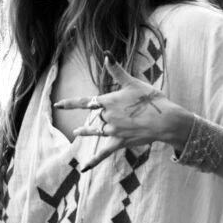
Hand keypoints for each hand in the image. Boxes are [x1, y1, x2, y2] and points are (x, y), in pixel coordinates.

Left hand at [53, 53, 186, 171]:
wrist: (164, 120)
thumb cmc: (150, 99)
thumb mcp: (133, 82)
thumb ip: (117, 70)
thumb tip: (106, 54)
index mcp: (108, 101)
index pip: (85, 102)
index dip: (70, 103)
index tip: (57, 104)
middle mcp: (107, 116)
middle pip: (95, 116)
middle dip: (93, 116)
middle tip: (88, 119)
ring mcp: (112, 131)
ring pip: (95, 132)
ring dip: (85, 132)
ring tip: (76, 133)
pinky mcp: (119, 143)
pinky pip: (103, 153)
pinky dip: (92, 161)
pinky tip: (83, 169)